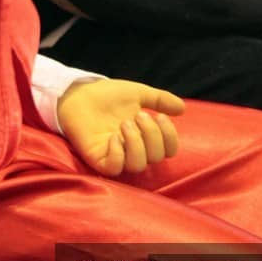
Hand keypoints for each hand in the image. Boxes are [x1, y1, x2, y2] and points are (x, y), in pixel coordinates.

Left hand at [57, 79, 183, 176]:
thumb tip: (183, 108)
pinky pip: (114, 168)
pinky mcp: (98, 158)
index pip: (168, 150)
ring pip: (138, 165)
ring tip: (125, 124)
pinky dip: (118, 154)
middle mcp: (133, 149)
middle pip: (156, 157)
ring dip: (136, 143)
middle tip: (138, 116)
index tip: (160, 116)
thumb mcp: (138, 93)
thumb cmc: (107, 95)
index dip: (170, 137)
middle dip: (152, 134)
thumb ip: (160, 99)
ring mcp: (116, 155)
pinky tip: (113, 137)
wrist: (78, 92)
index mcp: (145, 136)